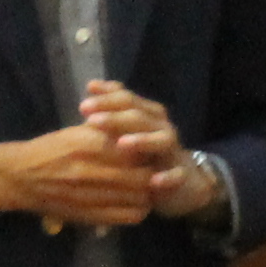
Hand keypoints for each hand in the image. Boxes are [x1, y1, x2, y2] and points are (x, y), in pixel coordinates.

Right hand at [0, 122, 162, 228]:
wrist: (19, 177)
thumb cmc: (49, 150)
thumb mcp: (77, 132)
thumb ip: (107, 133)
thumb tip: (138, 134)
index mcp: (90, 143)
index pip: (136, 147)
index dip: (148, 150)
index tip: (149, 149)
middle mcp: (93, 170)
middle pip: (142, 174)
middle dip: (151, 172)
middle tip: (151, 169)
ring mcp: (92, 196)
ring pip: (139, 196)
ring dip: (147, 192)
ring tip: (144, 185)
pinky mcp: (90, 215)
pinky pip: (128, 215)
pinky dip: (139, 209)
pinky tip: (135, 202)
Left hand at [82, 81, 224, 220]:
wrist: (183, 180)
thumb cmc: (146, 151)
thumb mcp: (128, 127)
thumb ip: (112, 108)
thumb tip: (91, 85)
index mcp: (147, 113)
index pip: (126, 99)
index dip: (105, 100)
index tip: (82, 107)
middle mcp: (161, 126)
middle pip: (139, 116)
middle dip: (115, 118)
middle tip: (92, 121)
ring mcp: (173, 149)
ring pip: (161, 140)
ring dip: (142, 141)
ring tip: (122, 144)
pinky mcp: (182, 174)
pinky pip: (177, 174)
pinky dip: (167, 178)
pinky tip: (154, 182)